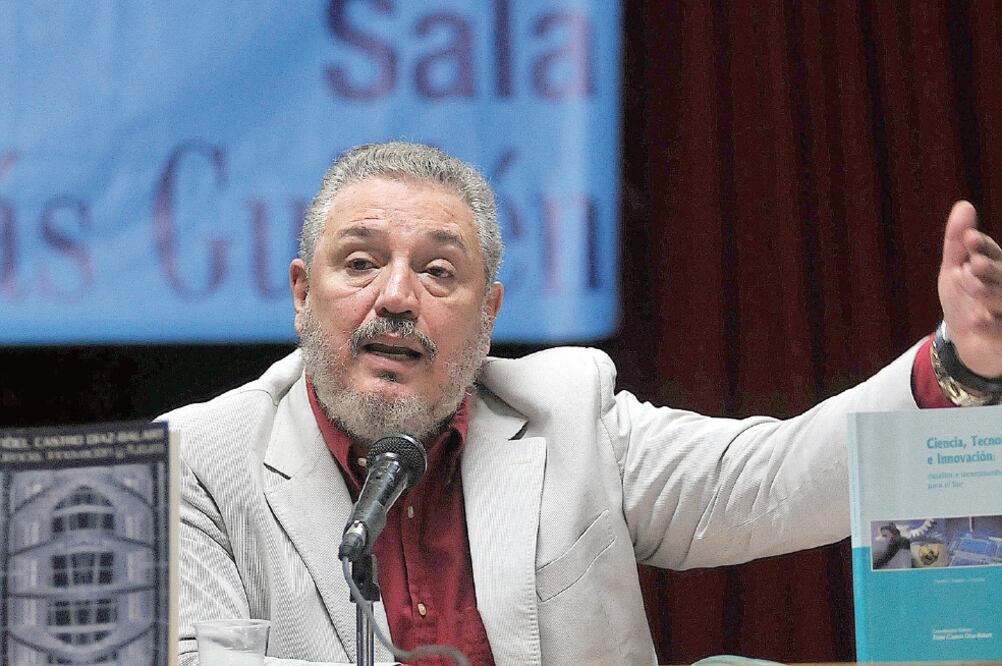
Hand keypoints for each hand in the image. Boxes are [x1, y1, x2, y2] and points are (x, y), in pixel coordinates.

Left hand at [938, 201, 1001, 376]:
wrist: (966, 345)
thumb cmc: (964, 304)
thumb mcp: (954, 272)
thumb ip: (957, 243)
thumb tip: (964, 205)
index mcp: (995, 270)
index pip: (993, 254)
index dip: (983, 247)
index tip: (971, 240)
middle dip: (990, 268)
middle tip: (974, 265)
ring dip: (990, 293)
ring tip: (973, 288)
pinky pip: (1001, 332)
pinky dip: (991, 327)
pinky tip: (978, 320)